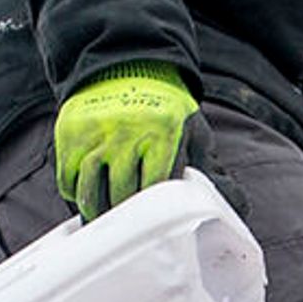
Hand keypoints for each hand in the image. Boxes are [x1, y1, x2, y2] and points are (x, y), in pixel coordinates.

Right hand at [52, 65, 195, 219]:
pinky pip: (68, 181)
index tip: (156, 230)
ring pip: (90, 194)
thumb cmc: (166, 111)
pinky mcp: (70, 134)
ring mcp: (95, 134)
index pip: (157, 188)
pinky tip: (90, 195)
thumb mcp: (193, 132)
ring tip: (108, 219)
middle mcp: (127, 132)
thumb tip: (234, 203)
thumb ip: (207, 168)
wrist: (128, 68)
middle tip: (130, 233)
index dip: (156, 215)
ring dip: (98, 213)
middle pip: (122, 197)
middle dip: (127, 221)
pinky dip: (76, 195)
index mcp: (163, 133)